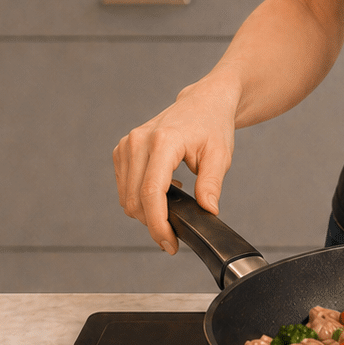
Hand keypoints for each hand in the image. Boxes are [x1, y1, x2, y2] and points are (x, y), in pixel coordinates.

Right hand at [112, 77, 238, 252]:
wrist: (204, 101)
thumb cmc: (213, 124)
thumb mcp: (221, 154)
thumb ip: (212, 183)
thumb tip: (208, 210)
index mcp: (164, 140)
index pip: (151, 193)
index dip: (158, 224)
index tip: (170, 243)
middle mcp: (139, 141)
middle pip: (134, 200)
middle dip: (153, 223)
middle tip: (174, 233)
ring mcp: (128, 144)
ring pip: (126, 197)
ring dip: (145, 212)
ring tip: (172, 208)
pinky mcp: (123, 149)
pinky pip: (124, 186)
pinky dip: (140, 197)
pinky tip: (162, 190)